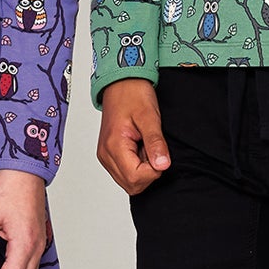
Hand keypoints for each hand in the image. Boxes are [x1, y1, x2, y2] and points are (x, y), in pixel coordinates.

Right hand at [97, 80, 168, 194]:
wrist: (122, 84)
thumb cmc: (133, 95)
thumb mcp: (150, 117)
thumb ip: (155, 143)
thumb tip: (162, 165)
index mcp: (113, 146)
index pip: (135, 178)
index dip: (154, 170)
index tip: (158, 152)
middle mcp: (106, 154)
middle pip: (131, 185)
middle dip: (148, 172)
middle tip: (151, 149)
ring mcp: (106, 156)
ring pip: (128, 182)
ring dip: (142, 170)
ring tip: (144, 146)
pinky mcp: (109, 155)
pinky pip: (125, 173)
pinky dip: (137, 166)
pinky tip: (139, 148)